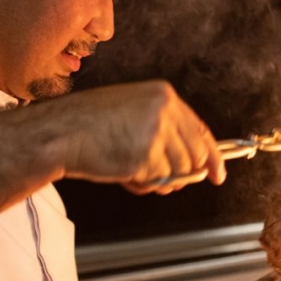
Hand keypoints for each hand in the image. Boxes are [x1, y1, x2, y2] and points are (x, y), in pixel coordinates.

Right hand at [44, 81, 225, 194]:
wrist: (61, 132)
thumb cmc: (89, 124)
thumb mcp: (132, 111)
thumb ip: (163, 129)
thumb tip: (192, 161)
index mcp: (163, 95)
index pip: (200, 130)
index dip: (212, 155)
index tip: (218, 173)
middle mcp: (164, 110)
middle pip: (195, 155)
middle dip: (183, 174)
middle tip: (159, 179)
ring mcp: (156, 132)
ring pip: (178, 172)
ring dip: (157, 180)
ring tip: (129, 169)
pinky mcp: (145, 154)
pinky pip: (156, 181)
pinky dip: (141, 185)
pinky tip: (121, 172)